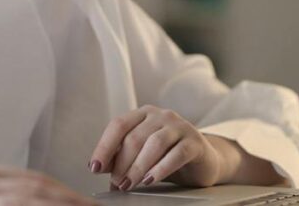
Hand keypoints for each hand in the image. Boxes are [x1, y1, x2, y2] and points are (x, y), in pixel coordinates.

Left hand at [89, 105, 230, 190]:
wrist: (202, 160)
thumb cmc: (167, 156)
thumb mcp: (141, 156)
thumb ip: (122, 159)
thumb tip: (101, 170)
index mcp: (143, 114)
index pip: (119, 125)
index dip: (104, 146)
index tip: (95, 167)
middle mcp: (161, 115)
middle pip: (135, 137)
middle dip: (122, 163)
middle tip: (117, 183)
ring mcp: (179, 126)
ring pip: (154, 144)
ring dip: (138, 167)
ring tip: (130, 184)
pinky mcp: (195, 142)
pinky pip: (176, 154)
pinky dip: (161, 168)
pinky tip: (150, 180)